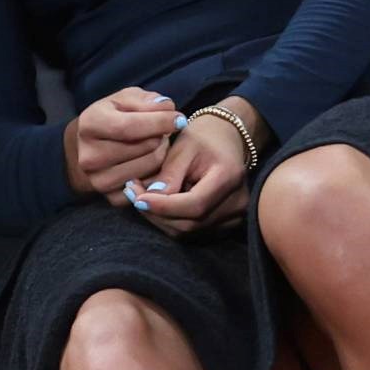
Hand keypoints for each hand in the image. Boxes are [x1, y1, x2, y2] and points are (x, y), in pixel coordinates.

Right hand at [65, 87, 185, 203]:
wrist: (92, 146)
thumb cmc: (114, 116)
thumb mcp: (125, 99)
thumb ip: (146, 100)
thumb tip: (166, 108)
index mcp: (89, 125)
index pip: (128, 127)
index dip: (159, 122)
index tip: (179, 118)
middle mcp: (89, 156)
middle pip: (144, 147)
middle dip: (162, 136)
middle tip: (162, 131)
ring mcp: (98, 180)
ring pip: (150, 167)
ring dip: (162, 154)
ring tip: (156, 144)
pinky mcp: (111, 198)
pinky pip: (149, 187)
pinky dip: (157, 173)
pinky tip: (150, 161)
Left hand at [127, 109, 250, 235]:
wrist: (226, 139)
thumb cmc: (202, 138)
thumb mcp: (182, 147)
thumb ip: (169, 174)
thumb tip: (148, 200)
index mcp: (229, 177)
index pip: (195, 204)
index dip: (164, 206)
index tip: (137, 198)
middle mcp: (237, 202)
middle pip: (190, 223)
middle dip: (156, 213)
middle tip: (132, 193)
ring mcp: (234, 217)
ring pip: (187, 231)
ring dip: (159, 217)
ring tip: (141, 195)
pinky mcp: (224, 224)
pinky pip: (191, 231)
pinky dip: (169, 220)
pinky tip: (157, 203)